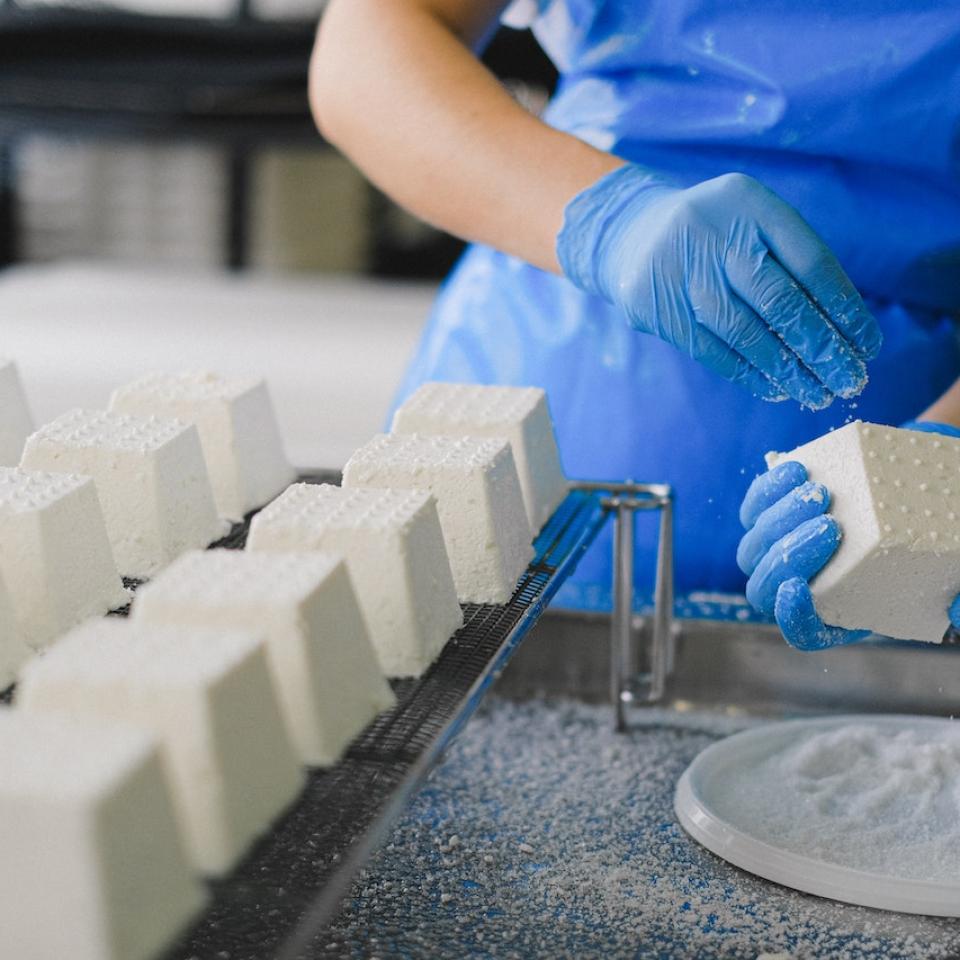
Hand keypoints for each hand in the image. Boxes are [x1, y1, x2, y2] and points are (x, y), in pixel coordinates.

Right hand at [557, 166, 881, 408]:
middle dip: (821, 348)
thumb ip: (791, 261)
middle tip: (849, 381)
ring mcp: (678, 271)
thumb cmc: (716, 234)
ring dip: (787, 371)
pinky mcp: (655, 308)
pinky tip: (775, 388)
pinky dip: (748, 374)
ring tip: (816, 394)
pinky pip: (712, 350)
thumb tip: (844, 333)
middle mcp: (712, 233)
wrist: (632, 234)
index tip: (868, 347)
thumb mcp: (752, 223)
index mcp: (749, 203)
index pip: (810, 262)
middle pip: (779, 301)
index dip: (844, 309)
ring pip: (745, 333)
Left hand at [739, 420, 959, 649]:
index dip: (792, 618)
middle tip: (831, 526)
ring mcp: (781, 549)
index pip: (803, 631)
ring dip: (780, 520)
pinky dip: (768, 491)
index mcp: (840, 613)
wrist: (921, 482)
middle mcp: (802, 585)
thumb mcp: (955, 570)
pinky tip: (797, 473)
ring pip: (755, 546)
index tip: (796, 590)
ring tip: (820, 495)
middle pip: (767, 586)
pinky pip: (754, 506)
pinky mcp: (773, 512)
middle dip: (791, 557)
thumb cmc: (935, 536)